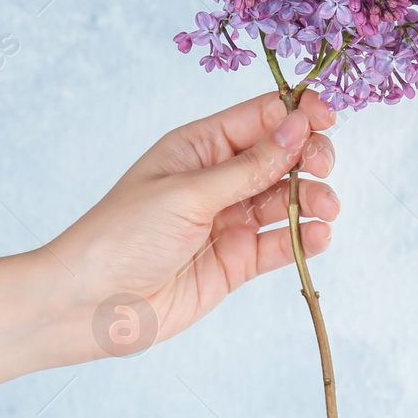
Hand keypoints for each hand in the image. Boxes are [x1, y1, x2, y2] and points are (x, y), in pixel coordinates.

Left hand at [46, 90, 338, 361]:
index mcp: (198, 147)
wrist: (89, 305)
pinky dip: (303, 238)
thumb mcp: (186, 193)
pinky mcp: (235, 262)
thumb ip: (247, 167)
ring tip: (326, 209)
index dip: (297, 112)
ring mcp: (228, 221)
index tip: (327, 117)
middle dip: (309, 156)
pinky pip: (279, 244)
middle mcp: (217, 179)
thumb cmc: (120, 236)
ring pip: (285, 200)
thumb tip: (296, 127)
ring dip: (312, 199)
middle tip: (323, 166)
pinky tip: (319, 235)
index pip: (259, 117)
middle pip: (281, 157)